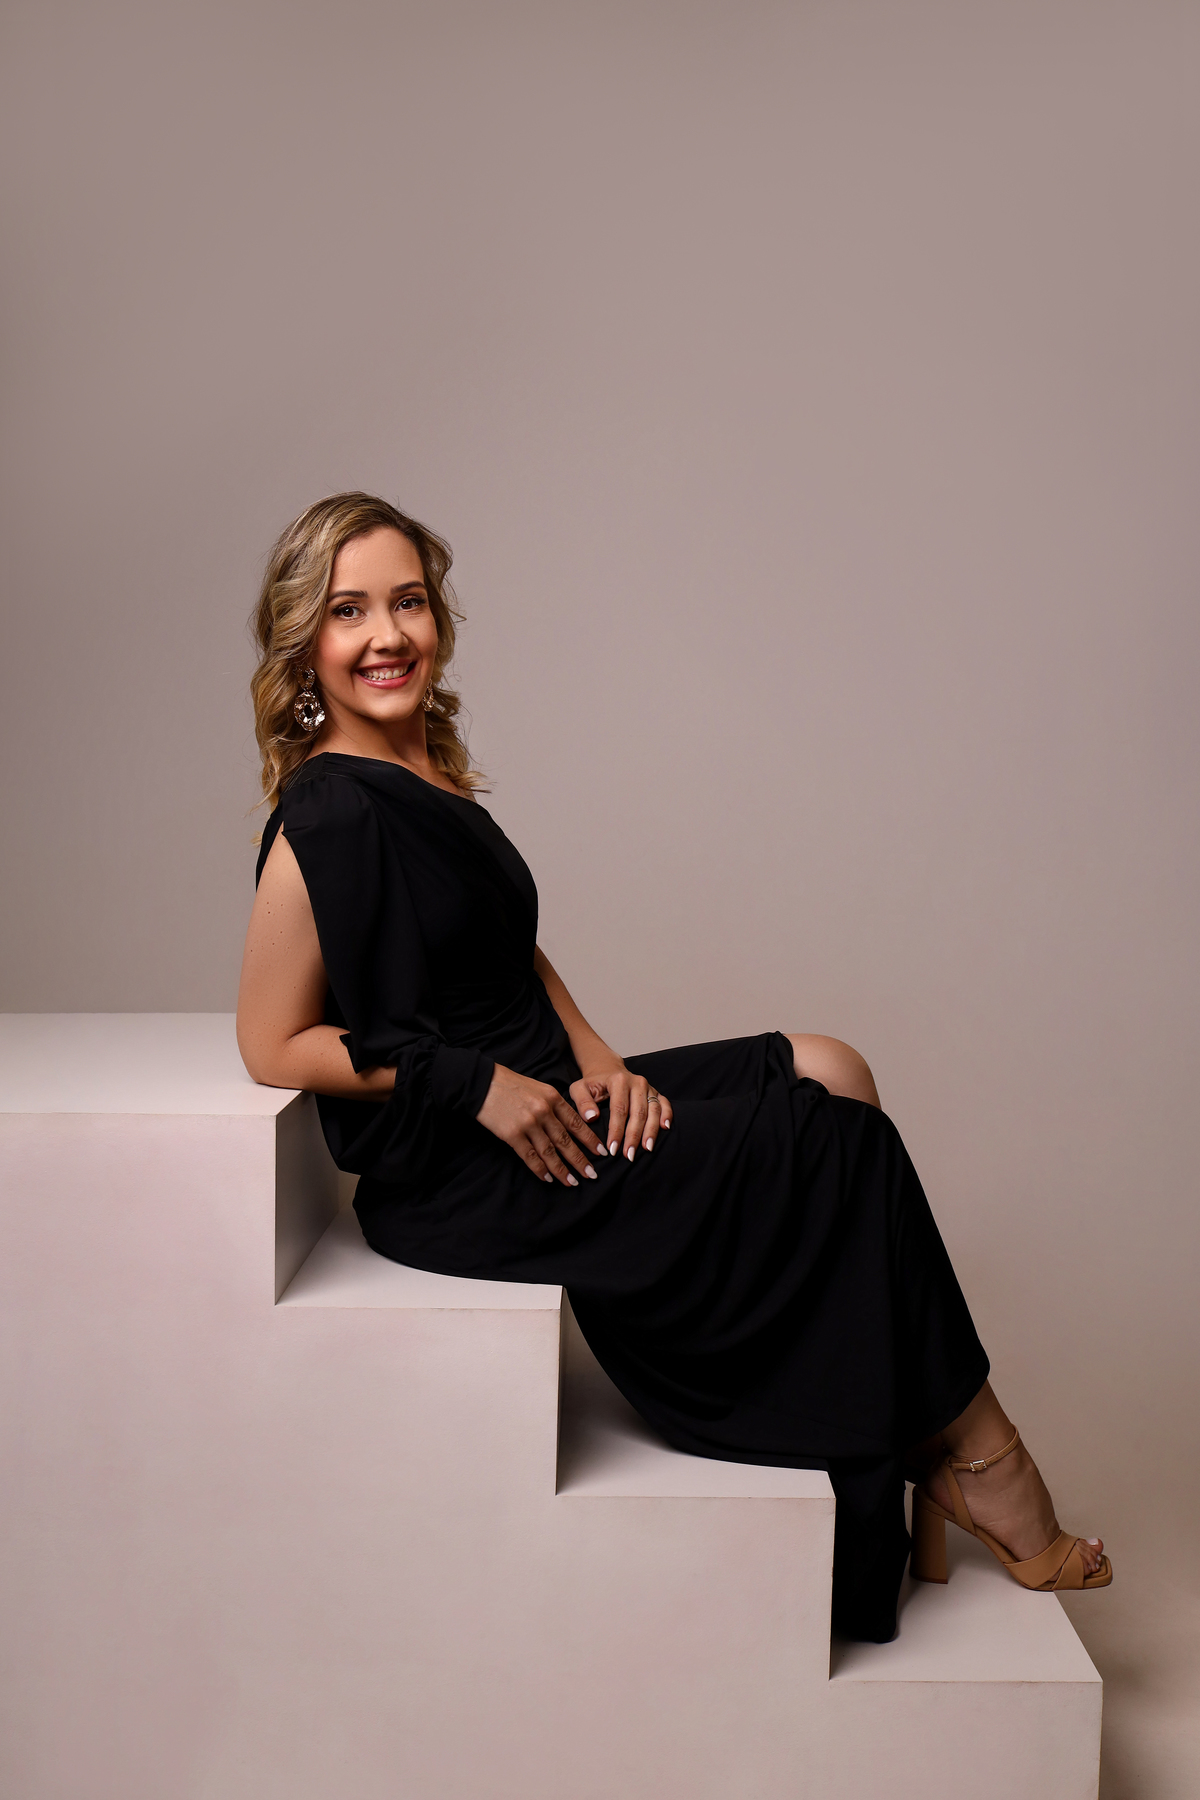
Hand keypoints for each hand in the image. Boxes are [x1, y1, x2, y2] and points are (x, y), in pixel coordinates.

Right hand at [476, 1063, 605, 1186]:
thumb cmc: (511, 1085)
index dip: (590, 1140)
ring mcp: (528, 1123)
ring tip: (572, 1182)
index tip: (601, 1153)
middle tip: (592, 1175)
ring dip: (562, 1169)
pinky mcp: (512, 1134)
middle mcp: (544, 1111)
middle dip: (580, 1160)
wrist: (482, 1083)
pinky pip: (530, 1156)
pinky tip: (548, 1178)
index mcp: (553, 1098)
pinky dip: (540, 1169)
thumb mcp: (539, 1088)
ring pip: (550, 1152)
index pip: (576, 1123)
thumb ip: (554, 1105)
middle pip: (566, 1140)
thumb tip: (569, 1125)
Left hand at [569, 1062, 671, 1162]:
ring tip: (647, 1148)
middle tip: (629, 1155)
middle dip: (634, 1136)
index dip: (617, 1130)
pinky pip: (665, 1104)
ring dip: (651, 1131)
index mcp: (618, 1080)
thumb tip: (592, 1117)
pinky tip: (665, 1128)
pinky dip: (667, 1115)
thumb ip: (582, 1102)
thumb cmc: (593, 1084)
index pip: (619, 1109)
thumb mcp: (579, 1089)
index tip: (612, 1149)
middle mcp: (637, 1082)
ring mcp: (648, 1087)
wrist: (608, 1070)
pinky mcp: (656, 1092)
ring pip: (653, 1110)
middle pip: (638, 1112)